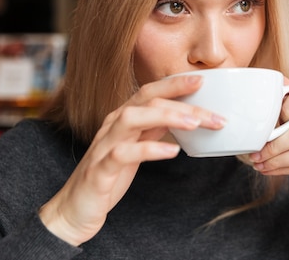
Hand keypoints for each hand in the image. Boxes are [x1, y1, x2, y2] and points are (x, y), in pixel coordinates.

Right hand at [38, 75, 224, 245]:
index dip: (174, 83)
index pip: (150, 91)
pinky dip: (150, 149)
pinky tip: (172, 151)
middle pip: (147, 101)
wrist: (75, 210)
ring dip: (166, 117)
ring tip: (194, 124)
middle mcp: (112, 126)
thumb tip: (185, 115)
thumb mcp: (136, 147)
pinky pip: (123, 153)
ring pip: (132, 118)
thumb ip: (155, 129)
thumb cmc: (108, 176)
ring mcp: (104, 146)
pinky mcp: (100, 170)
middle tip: (213, 114)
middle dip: (182, 103)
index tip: (202, 79)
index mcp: (122, 119)